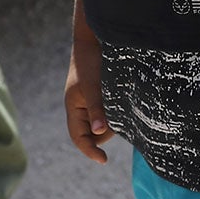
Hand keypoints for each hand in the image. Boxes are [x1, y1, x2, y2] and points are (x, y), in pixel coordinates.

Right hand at [64, 45, 113, 163]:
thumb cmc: (91, 62)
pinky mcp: (102, 94)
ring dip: (113, 120)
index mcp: (74, 107)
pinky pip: (109, 112)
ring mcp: (91, 100)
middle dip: (106, 131)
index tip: (104, 160)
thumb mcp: (93, 87)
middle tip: (119, 120)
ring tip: (122, 106)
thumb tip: (98, 133)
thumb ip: (96, 109)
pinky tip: (125, 104)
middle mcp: (81, 106)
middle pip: (93, 133)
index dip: (89, 151)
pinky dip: (116, 112)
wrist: (96, 38)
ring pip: (103, 122)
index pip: (78, 138)